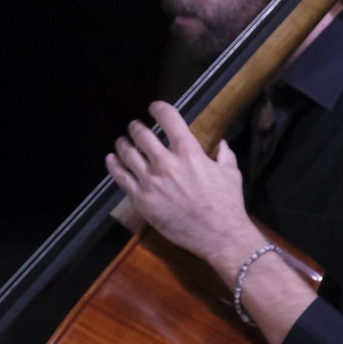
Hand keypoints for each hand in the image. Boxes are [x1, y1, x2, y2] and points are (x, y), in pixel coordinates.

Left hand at [104, 101, 255, 264]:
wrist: (219, 235)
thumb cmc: (227, 204)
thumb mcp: (231, 174)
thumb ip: (224, 155)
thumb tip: (221, 145)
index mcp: (189, 151)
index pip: (168, 118)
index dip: (158, 108)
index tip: (154, 108)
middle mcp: (166, 162)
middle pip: (142, 134)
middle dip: (137, 127)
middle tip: (135, 127)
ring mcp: (151, 181)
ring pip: (128, 154)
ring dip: (123, 144)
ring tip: (122, 142)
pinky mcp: (142, 200)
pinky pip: (121, 178)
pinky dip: (114, 165)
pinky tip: (112, 159)